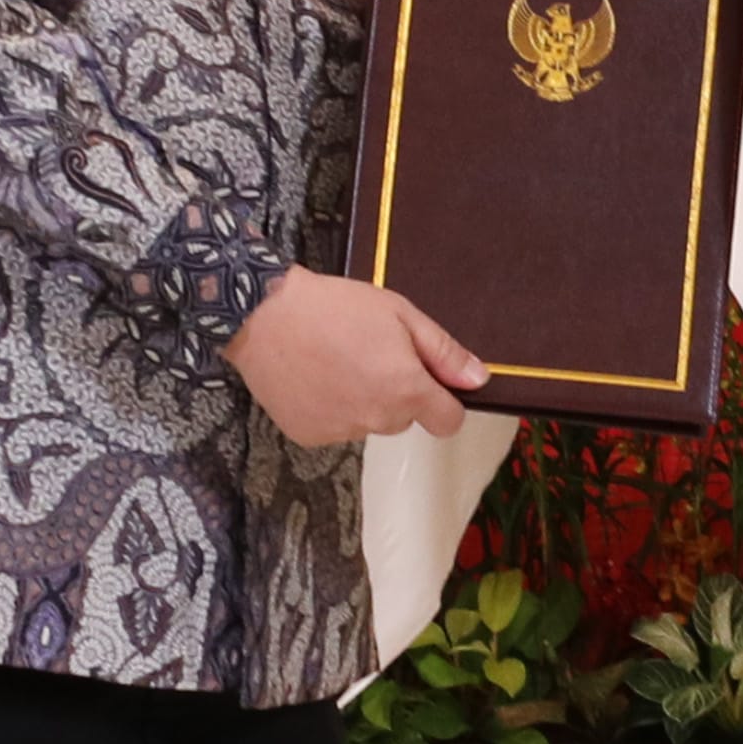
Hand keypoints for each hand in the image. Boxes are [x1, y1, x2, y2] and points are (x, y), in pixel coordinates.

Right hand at [224, 266, 485, 445]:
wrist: (264, 315)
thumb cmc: (333, 307)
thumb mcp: (399, 314)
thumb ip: (443, 352)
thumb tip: (478, 380)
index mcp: (407, 391)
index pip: (448, 421)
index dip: (444, 402)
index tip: (430, 384)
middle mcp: (378, 420)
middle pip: (404, 419)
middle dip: (396, 393)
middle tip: (369, 353)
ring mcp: (342, 432)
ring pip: (367, 421)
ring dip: (361, 400)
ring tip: (334, 360)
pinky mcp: (310, 436)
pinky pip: (334, 427)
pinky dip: (329, 407)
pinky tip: (313, 376)